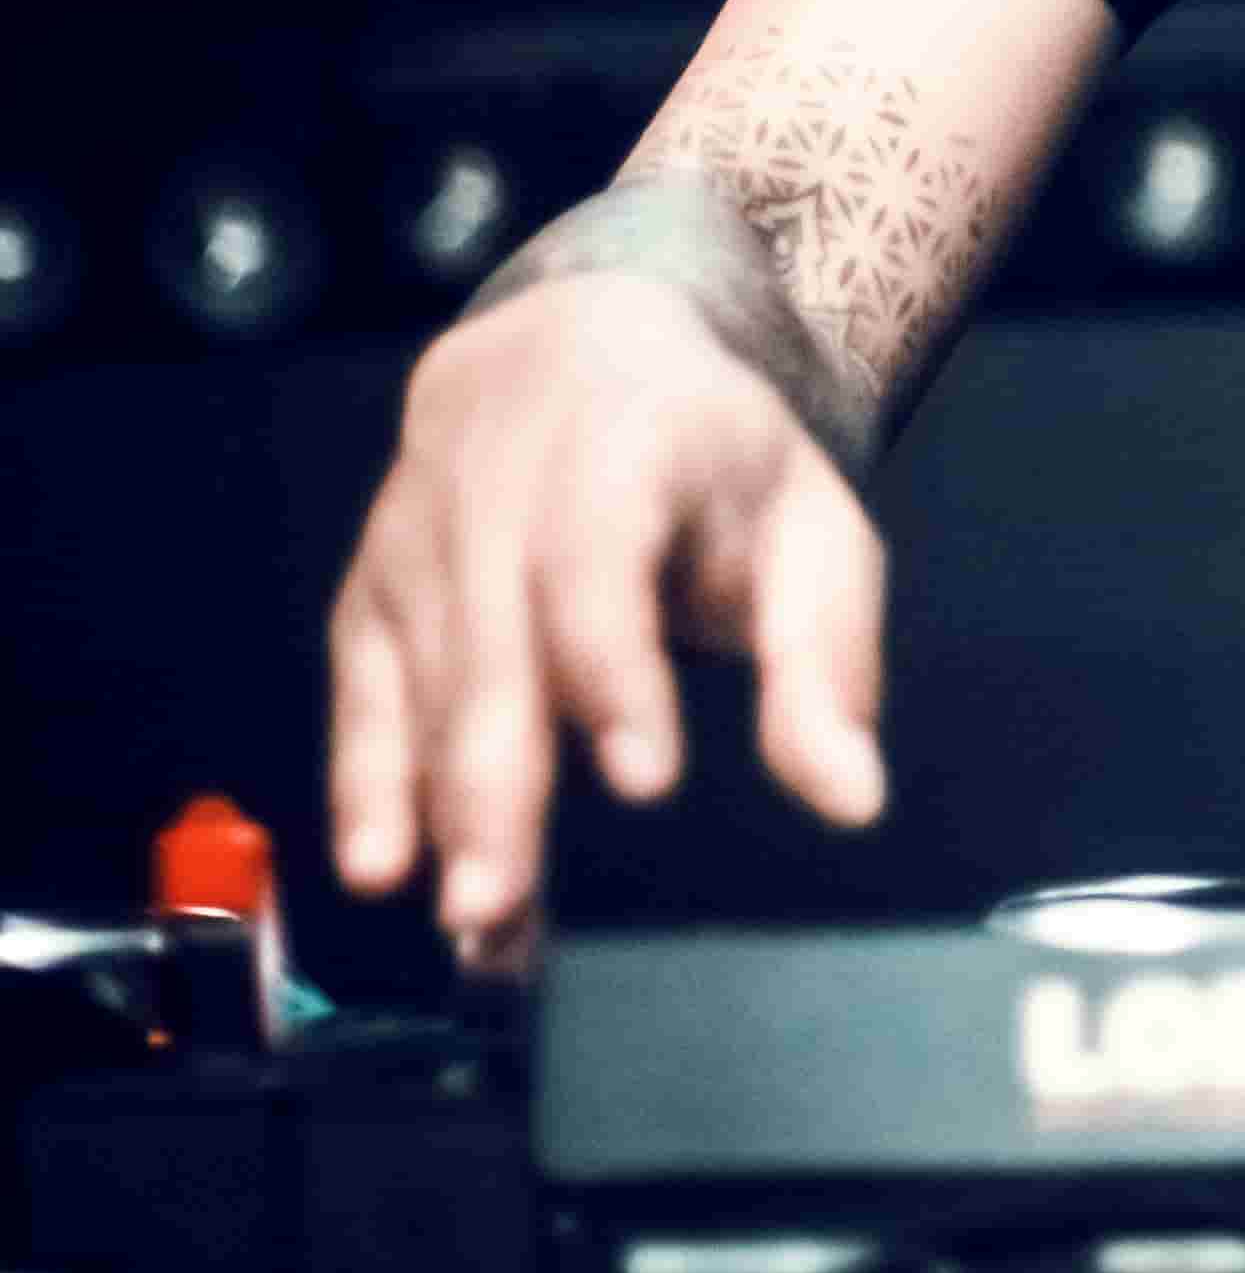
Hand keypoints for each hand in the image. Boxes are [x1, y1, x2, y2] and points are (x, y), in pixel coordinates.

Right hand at [328, 261, 887, 961]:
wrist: (577, 346)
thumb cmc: (711, 457)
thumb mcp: (805, 528)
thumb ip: (825, 664)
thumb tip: (850, 796)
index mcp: (625, 436)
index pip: (601, 558)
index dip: (614, 667)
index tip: (646, 777)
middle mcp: (500, 478)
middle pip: (492, 641)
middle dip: (497, 780)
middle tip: (506, 901)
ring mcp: (420, 529)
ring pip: (426, 683)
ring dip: (444, 812)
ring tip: (479, 927)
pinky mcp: (372, 581)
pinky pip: (366, 688)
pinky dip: (367, 780)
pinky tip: (382, 866)